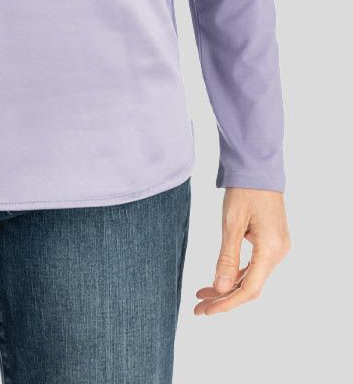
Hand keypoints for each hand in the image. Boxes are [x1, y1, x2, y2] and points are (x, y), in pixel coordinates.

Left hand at [194, 187, 289, 315]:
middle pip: (251, 287)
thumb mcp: (231, 223)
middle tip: (199, 307)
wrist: (258, 167)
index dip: (226, 303)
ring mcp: (277, 248)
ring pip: (253, 277)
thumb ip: (227, 258)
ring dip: (229, 287)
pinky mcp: (273, 242)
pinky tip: (220, 279)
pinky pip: (256, 266)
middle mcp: (278, 253)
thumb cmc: (244, 190)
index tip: (205, 310)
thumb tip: (220, 289)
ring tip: (203, 295)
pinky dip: (237, 274)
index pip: (248, 289)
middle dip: (224, 299)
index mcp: (270, 250)